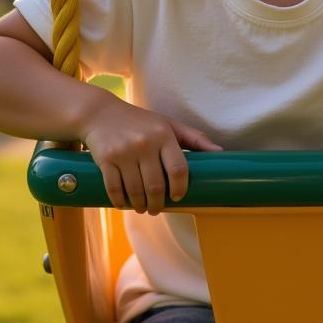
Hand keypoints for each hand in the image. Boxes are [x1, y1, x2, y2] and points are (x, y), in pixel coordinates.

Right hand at [79, 88, 222, 214]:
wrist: (100, 113)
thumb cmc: (141, 121)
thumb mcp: (169, 124)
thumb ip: (195, 138)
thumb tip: (221, 152)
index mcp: (163, 135)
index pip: (178, 169)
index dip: (180, 188)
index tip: (178, 197)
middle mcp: (145, 143)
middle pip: (156, 185)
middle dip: (158, 203)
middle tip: (157, 208)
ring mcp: (124, 152)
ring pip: (136, 190)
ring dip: (140, 205)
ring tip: (143, 207)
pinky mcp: (105, 160)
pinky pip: (115, 189)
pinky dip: (120, 201)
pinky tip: (124, 204)